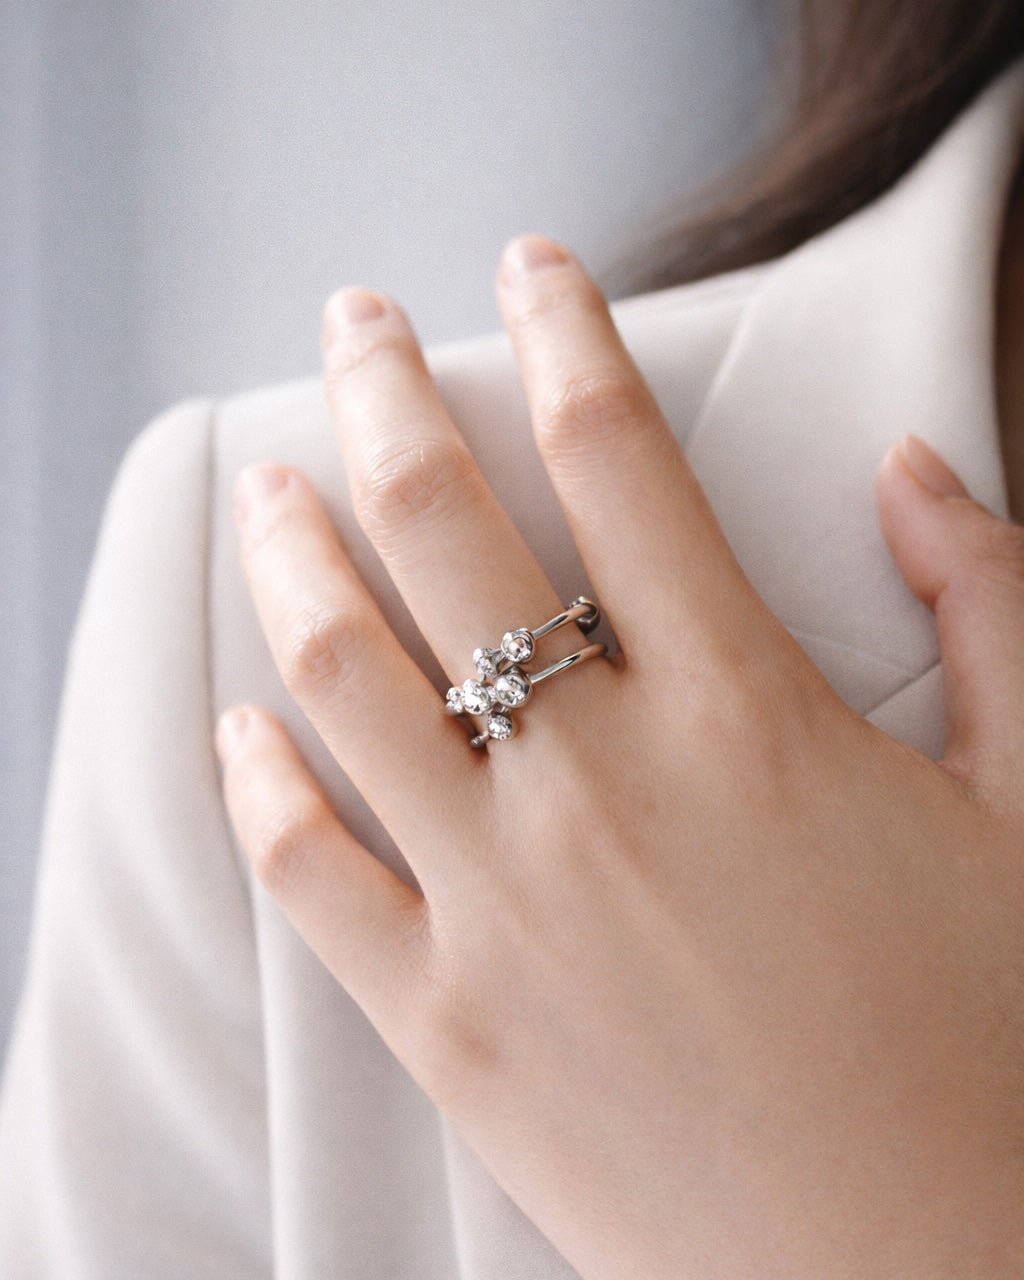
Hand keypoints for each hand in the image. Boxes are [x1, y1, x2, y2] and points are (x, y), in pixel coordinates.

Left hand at [215, 237, 1023, 1277]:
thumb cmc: (992, 1047)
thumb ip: (988, 607)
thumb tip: (918, 467)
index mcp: (745, 713)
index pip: (616, 454)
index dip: (564, 333)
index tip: (530, 271)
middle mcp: (599, 785)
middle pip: (443, 526)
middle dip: (384, 394)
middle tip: (354, 323)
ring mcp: (503, 904)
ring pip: (342, 674)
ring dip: (289, 554)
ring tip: (267, 486)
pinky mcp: (444, 1021)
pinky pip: (308, 870)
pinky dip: (257, 779)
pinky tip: (238, 718)